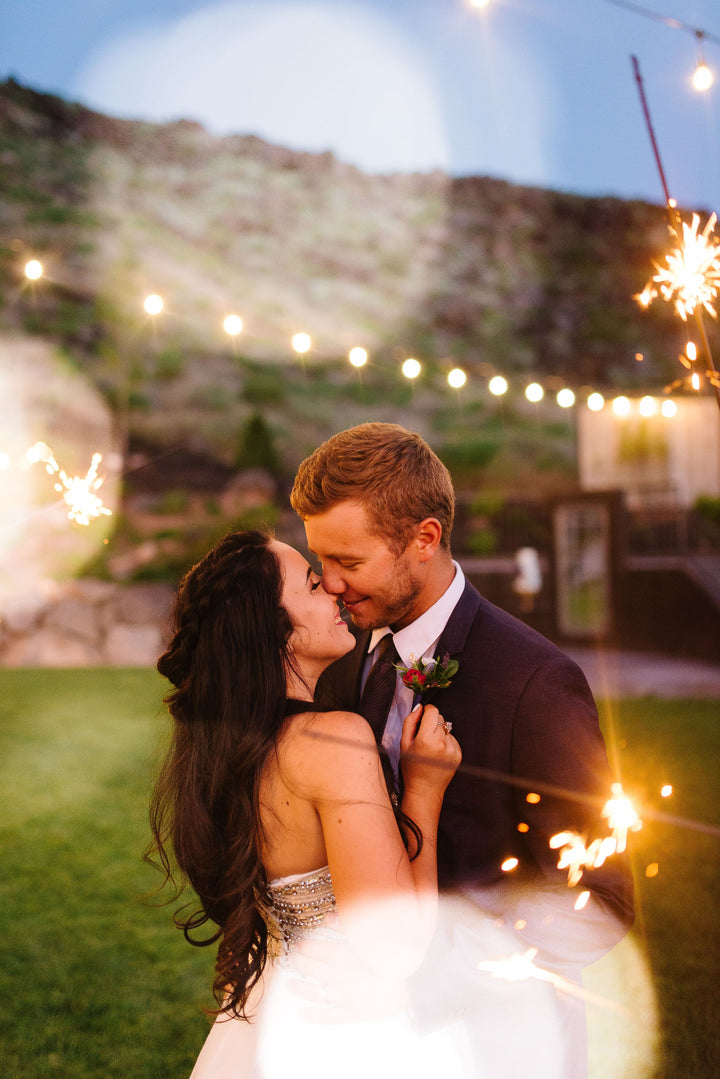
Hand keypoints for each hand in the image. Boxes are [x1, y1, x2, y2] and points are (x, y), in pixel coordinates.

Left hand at [287, 936, 409, 1022]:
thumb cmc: (394, 956)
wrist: (416, 983)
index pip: (318, 950)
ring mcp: (347, 997)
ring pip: (317, 993)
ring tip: (290, 984)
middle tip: (292, 960)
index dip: (306, 947)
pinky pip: (330, 1016)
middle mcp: (342, 976)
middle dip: (300, 964)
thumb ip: (348, 925)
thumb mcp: (372, 936)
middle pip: (314, 970)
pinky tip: (303, 1013)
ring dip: (301, 989)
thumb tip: (327, 917)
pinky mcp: (355, 1014)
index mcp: (346, 955)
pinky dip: (315, 1016)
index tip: (298, 944)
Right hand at [399, 703, 460, 796]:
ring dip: (439, 733)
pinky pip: (452, 738)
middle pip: (440, 718)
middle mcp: (442, 743)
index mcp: (426, 739)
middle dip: (432, 723)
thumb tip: (419, 707)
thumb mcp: (404, 743)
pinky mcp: (458, 753)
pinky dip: (445, 742)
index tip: (423, 715)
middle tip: (424, 736)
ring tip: (431, 748)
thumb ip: (410, 721)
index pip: (433, 711)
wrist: (425, 789)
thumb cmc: (412, 767)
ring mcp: (452, 748)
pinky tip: (438, 753)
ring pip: (446, 728)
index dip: (427, 710)